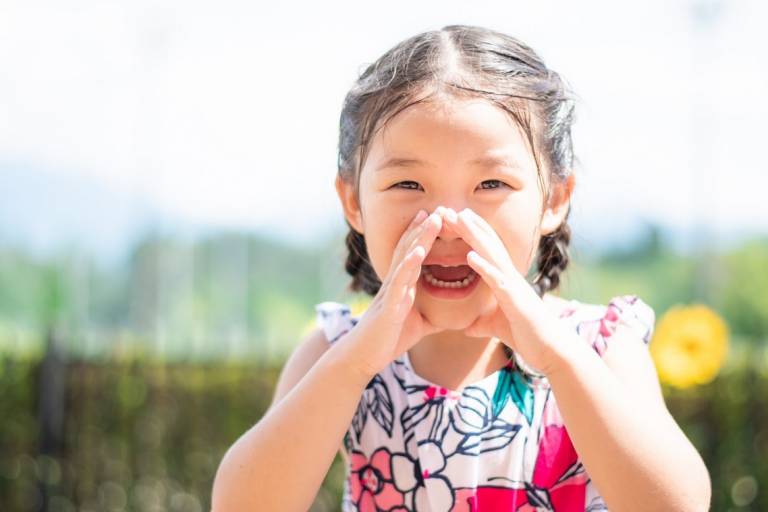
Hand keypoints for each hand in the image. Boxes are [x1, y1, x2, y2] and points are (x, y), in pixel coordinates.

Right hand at [339, 209, 444, 378]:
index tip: (435, 217)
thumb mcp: (416, 325)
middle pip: (409, 249)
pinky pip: (399, 283)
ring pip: (405, 259)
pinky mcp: (388, 306)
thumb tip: (449, 318)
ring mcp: (390, 292)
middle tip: (437, 208)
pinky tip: (418, 252)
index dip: (422, 235)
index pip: (411, 254)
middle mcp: (394, 284)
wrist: (363, 357)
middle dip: (423, 228)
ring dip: (418, 238)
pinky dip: (408, 265)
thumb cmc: (388, 340)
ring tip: (431, 220)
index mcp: (401, 286)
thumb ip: (430, 316)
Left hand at [439, 206, 569, 375]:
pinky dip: (484, 267)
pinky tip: (470, 256)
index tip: (454, 218)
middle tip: (450, 208)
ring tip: (460, 219)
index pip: (486, 250)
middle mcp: (509, 276)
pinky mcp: (515, 299)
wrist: (550, 350)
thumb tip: (467, 328)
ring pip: (492, 254)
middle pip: (487, 244)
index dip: (471, 233)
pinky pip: (497, 280)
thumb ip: (482, 324)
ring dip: (475, 236)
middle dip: (469, 226)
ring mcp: (513, 286)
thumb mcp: (496, 328)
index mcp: (504, 280)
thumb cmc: (527, 336)